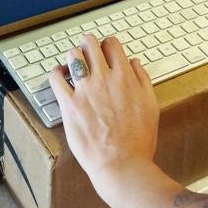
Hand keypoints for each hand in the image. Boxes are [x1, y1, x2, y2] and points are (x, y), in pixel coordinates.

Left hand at [48, 34, 158, 201]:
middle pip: (90, 44)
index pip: (112, 44)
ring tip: (73, 63)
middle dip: (88, 44)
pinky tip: (59, 75)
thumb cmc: (138, 140)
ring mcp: (85, 90)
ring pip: (73, 56)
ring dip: (73, 56)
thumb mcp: (151, 105)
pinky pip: (56, 78)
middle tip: (87, 52)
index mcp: (125, 78)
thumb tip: (134, 63)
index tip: (105, 50)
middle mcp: (104, 79)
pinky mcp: (69, 105)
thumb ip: (142, 80)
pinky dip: (56, 72)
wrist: (122, 164)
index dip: (108, 44)